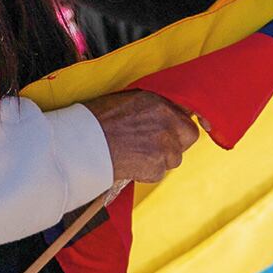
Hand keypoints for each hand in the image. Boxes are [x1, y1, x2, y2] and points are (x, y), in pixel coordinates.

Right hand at [83, 90, 198, 183]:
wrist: (83, 144)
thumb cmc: (98, 120)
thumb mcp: (129, 100)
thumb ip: (154, 105)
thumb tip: (167, 111)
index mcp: (160, 104)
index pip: (187, 114)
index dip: (180, 123)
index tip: (176, 128)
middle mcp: (167, 124)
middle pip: (189, 136)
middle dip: (177, 140)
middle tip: (156, 142)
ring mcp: (164, 148)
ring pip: (174, 157)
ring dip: (161, 157)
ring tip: (136, 152)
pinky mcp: (156, 169)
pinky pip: (159, 172)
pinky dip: (148, 170)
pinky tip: (130, 162)